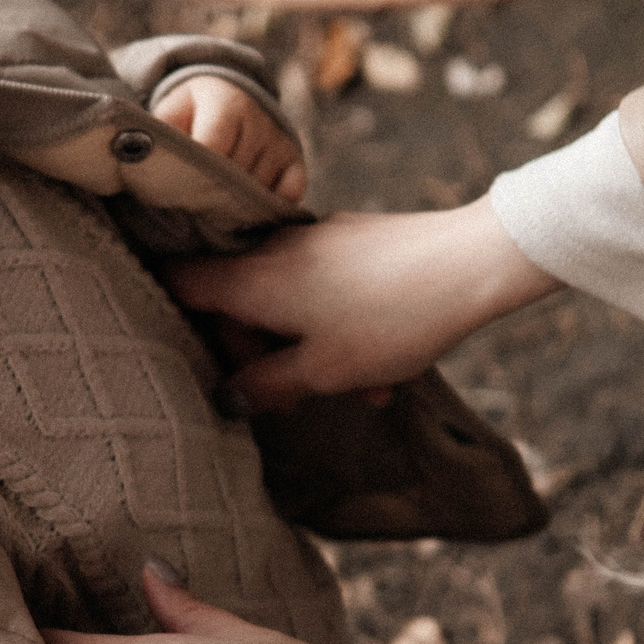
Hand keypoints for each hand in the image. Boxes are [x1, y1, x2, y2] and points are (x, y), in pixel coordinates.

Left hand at [152, 75, 306, 203]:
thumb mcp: (170, 114)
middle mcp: (259, 120)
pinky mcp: (295, 160)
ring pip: (260, 188)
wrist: (229, 98)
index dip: (197, 173)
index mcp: (226, 103)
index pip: (214, 147)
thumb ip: (161, 136)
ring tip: (216, 207)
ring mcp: (279, 141)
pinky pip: (289, 193)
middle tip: (194, 206)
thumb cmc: (190, 114)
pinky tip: (249, 210)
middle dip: (215, 192)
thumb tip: (145, 162)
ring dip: (239, 203)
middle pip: (238, 173)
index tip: (181, 191)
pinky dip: (270, 206)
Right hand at [167, 199, 561, 412]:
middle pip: (234, 302)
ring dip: (310, 351)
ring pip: (287, 303)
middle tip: (290, 402)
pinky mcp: (352, 241)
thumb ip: (266, 386)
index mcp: (251, 278)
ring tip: (361, 392)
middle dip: (259, 356)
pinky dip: (339, 327)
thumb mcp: (323, 371)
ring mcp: (314, 241)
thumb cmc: (390, 320)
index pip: (177, 281)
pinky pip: (324, 289)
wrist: (471, 263)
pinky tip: (383, 367)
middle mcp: (273, 250)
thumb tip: (229, 396)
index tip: (194, 358)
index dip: (171, 318)